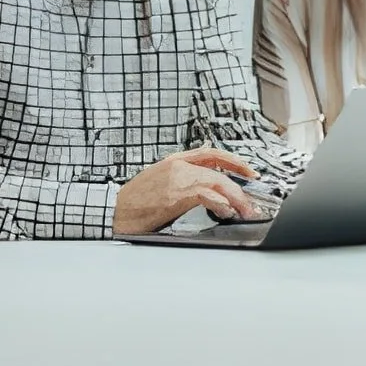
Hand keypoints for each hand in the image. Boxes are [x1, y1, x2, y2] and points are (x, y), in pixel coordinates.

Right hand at [113, 148, 261, 234]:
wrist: (114, 211)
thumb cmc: (135, 201)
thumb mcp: (160, 181)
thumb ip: (182, 178)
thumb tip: (206, 186)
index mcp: (175, 160)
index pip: (212, 153)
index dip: (235, 162)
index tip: (250, 172)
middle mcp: (178, 165)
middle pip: (220, 171)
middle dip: (240, 189)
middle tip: (250, 204)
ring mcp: (177, 178)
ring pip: (217, 183)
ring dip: (236, 200)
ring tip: (244, 212)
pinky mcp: (175, 194)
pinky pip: (206, 195)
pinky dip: (220, 203)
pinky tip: (226, 212)